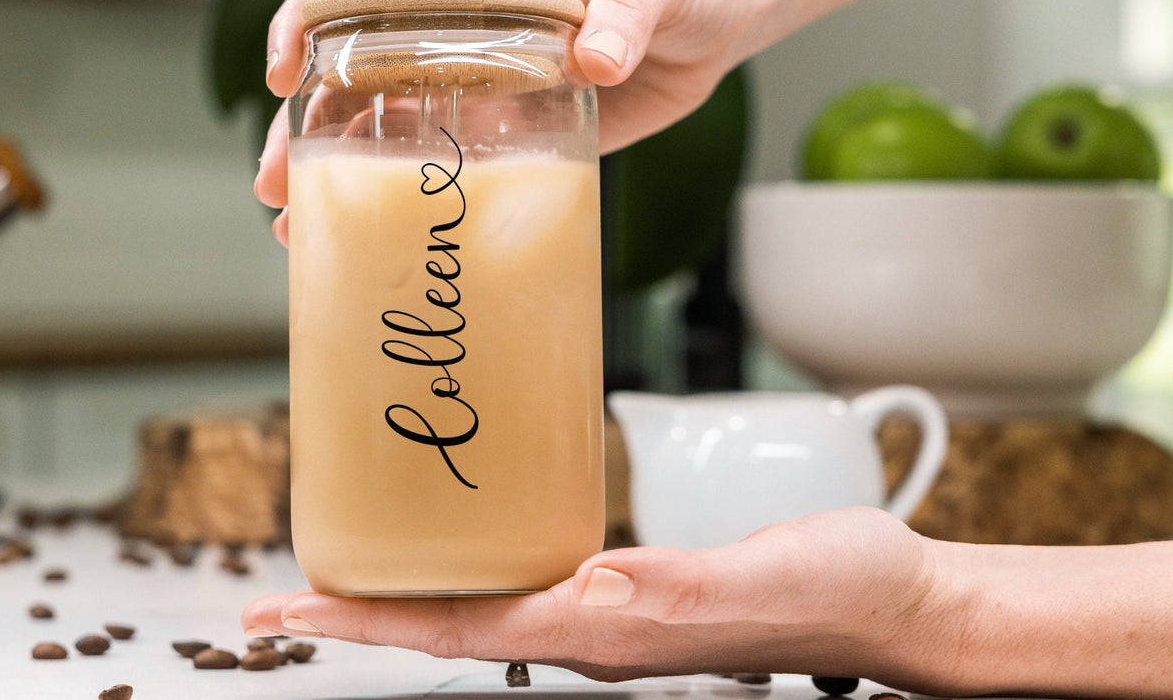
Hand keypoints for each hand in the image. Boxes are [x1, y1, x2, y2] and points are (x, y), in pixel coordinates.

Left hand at [240, 507, 963, 691]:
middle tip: (279, 595)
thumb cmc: (835, 590)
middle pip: (445, 623)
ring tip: (350, 563)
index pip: (454, 631)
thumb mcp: (753, 579)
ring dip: (406, 590)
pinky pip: (528, 579)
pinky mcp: (635, 586)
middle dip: (360, 611)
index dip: (363, 620)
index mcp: (604, 629)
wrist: (892, 601)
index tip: (284, 614)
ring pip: (479, 604)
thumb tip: (586, 589)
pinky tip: (465, 541)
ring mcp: (610, 612)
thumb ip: (671, 588)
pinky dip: (473, 565)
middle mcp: (591, 627)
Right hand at [254, 0, 756, 245]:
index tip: (281, 70)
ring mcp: (473, 81)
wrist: (714, 22)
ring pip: (379, 123)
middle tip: (278, 180)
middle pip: (350, 69)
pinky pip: (437, 162)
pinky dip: (397, 198)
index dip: (306, 19)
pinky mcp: (505, 130)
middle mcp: (454, 26)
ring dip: (333, 170)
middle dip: (303, 122)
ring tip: (298, 224)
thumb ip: (625, 9)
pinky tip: (368, 236)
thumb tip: (599, 56)